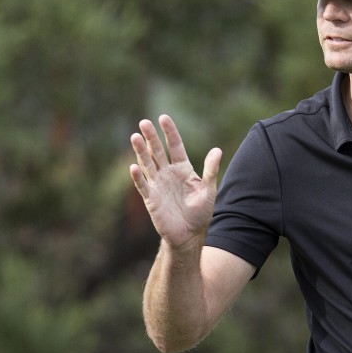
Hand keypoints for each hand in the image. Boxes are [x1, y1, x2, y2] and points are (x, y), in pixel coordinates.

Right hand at [129, 114, 221, 248]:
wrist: (190, 234)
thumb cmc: (200, 212)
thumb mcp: (208, 190)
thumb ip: (211, 170)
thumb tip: (217, 150)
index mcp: (183, 169)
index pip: (175, 146)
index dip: (170, 132)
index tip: (164, 118)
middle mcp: (168, 173)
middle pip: (158, 151)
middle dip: (151, 137)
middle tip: (144, 122)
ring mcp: (158, 185)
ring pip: (147, 164)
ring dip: (141, 151)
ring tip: (135, 137)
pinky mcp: (151, 199)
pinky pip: (143, 186)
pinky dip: (138, 177)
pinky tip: (134, 167)